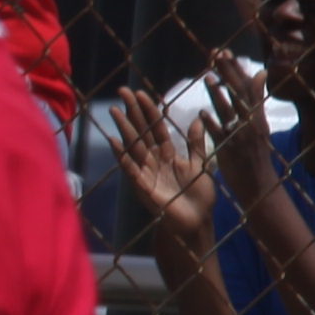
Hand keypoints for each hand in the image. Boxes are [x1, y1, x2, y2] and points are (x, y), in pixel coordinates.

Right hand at [102, 87, 211, 245]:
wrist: (197, 222)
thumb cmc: (198, 197)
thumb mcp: (200, 165)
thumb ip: (196, 144)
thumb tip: (198, 119)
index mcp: (167, 154)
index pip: (156, 127)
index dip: (149, 110)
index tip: (142, 93)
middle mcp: (153, 161)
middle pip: (141, 132)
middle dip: (132, 112)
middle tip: (122, 91)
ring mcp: (146, 173)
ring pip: (133, 146)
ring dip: (124, 128)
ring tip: (114, 110)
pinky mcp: (142, 187)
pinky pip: (130, 168)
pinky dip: (122, 155)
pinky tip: (114, 141)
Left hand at [195, 45, 280, 199]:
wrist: (260, 185)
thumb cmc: (256, 153)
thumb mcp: (259, 124)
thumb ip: (256, 100)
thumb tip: (259, 73)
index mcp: (257, 116)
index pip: (246, 86)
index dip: (235, 69)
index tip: (225, 51)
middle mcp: (251, 123)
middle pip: (239, 93)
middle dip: (228, 73)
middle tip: (216, 54)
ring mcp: (241, 135)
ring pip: (229, 112)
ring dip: (219, 95)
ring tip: (208, 78)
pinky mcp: (230, 150)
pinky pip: (220, 135)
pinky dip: (212, 124)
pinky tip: (202, 114)